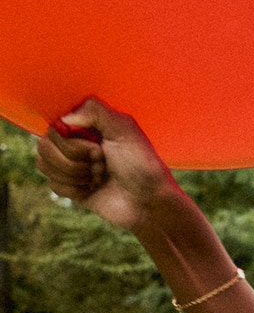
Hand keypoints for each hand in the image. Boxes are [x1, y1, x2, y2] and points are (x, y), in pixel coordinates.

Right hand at [34, 99, 177, 231]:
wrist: (149, 202)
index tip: (98, 147)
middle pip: (44, 145)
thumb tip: (64, 117)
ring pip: (44, 164)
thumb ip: (95, 110)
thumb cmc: (142, 164)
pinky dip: (74, 189)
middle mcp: (75, 144)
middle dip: (76, 158)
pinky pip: (53, 185)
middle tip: (103, 163)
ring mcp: (72, 167)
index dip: (72, 140)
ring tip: (100, 176)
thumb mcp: (125, 130)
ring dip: (76, 173)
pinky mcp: (71, 189)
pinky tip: (93, 189)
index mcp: (86, 127)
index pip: (54, 125)